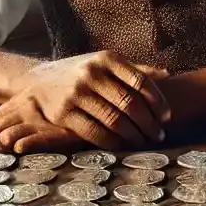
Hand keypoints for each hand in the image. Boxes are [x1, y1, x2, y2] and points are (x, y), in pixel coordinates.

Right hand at [0, 51, 171, 151]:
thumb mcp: (104, 64)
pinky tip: (123, 146)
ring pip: (115, 120)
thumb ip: (134, 70)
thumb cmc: (81, 73)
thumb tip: (167, 74)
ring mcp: (76, 94)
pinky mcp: (64, 114)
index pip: (140, 81)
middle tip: (159, 135)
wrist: (39, 82)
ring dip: (134, 135)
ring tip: (145, 142)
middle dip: (149, 123)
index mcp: (106, 59)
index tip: (167, 117)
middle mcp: (91, 73)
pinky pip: (95, 133)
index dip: (158, 101)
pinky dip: (113, 142)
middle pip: (130, 103)